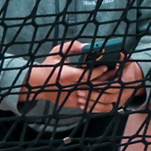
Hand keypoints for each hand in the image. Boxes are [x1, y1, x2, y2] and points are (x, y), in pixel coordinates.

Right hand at [24, 42, 144, 113]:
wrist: (35, 85)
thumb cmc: (47, 67)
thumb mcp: (56, 53)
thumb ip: (71, 47)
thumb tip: (86, 46)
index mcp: (67, 75)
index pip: (86, 75)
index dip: (98, 71)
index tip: (106, 66)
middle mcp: (70, 88)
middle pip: (92, 87)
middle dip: (105, 80)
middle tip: (115, 74)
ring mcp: (72, 98)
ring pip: (93, 97)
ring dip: (104, 92)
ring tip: (114, 84)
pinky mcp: (73, 104)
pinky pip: (89, 105)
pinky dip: (99, 103)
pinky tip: (109, 99)